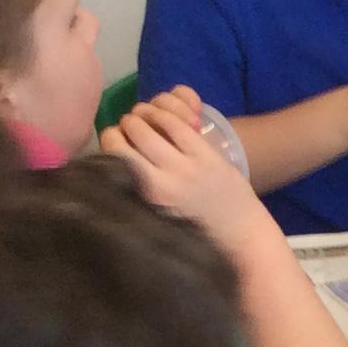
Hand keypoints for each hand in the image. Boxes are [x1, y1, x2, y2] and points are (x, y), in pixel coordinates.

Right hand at [99, 90, 271, 253]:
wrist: (239, 232)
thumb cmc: (192, 227)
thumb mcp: (154, 213)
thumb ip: (134, 188)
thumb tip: (110, 159)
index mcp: (142, 198)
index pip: (110, 157)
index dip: (108, 141)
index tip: (116, 140)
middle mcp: (158, 182)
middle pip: (121, 139)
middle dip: (121, 127)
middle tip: (128, 127)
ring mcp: (184, 167)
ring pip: (145, 127)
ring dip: (139, 116)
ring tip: (143, 118)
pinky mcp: (206, 156)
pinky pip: (176, 124)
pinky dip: (164, 114)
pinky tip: (162, 117)